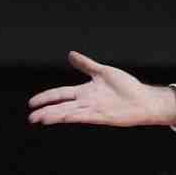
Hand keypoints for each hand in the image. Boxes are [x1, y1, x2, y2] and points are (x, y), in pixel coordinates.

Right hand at [27, 52, 175, 127]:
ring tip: (40, 119)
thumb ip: (86, 64)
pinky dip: (72, 116)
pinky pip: (83, 116)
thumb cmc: (127, 86)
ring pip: (69, 113)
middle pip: (61, 106)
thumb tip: (70, 54)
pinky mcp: (102, 116)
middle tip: (31, 117)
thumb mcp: (103, 71)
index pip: (61, 94)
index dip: (47, 97)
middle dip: (46, 111)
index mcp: (85, 91)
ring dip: (54, 116)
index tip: (32, 103)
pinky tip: (61, 118)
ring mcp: (93, 110)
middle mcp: (86, 102)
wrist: (144, 99)